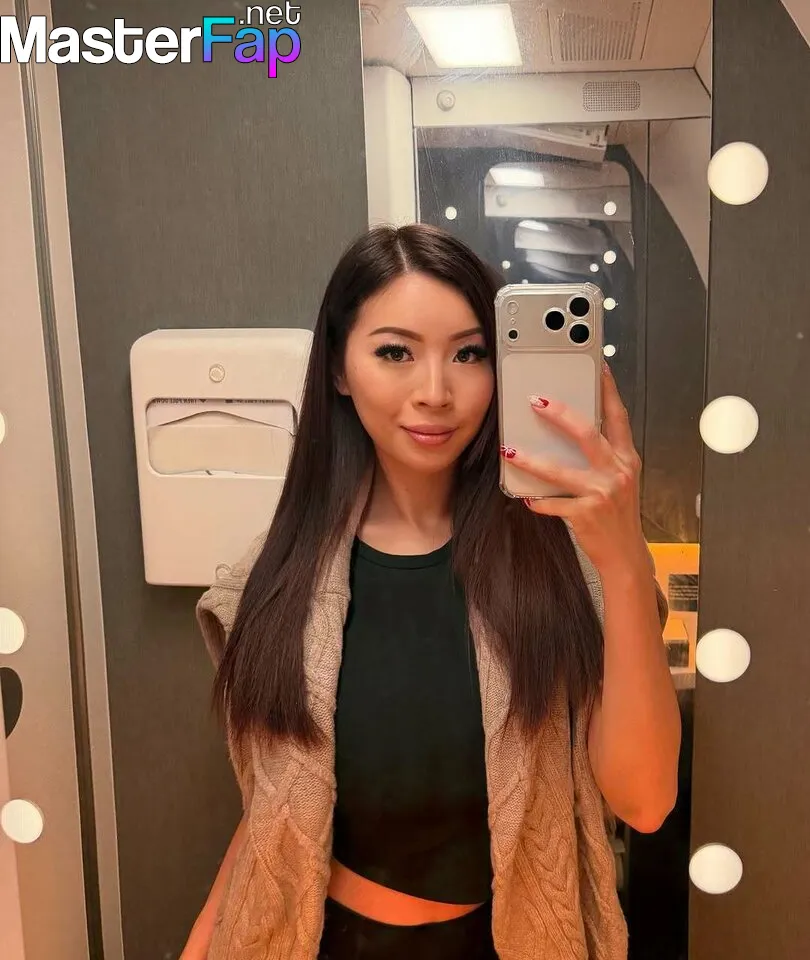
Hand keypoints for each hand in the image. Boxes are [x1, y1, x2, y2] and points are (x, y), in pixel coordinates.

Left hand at [500, 361, 647, 573]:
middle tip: (534, 400)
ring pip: (561, 470)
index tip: (597, 366)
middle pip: (587, 434)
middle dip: (560, 415)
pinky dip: (537, 501)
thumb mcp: (620, 479)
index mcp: (626, 458)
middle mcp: (618, 472)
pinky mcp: (587, 515)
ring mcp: (603, 493)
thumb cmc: (618, 514)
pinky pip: (554, 504)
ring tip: (510, 450)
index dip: (607, 389)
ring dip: (532, 460)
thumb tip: (573, 428)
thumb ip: (604, 455)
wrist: (626, 554)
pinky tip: (524, 497)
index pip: (618, 416)